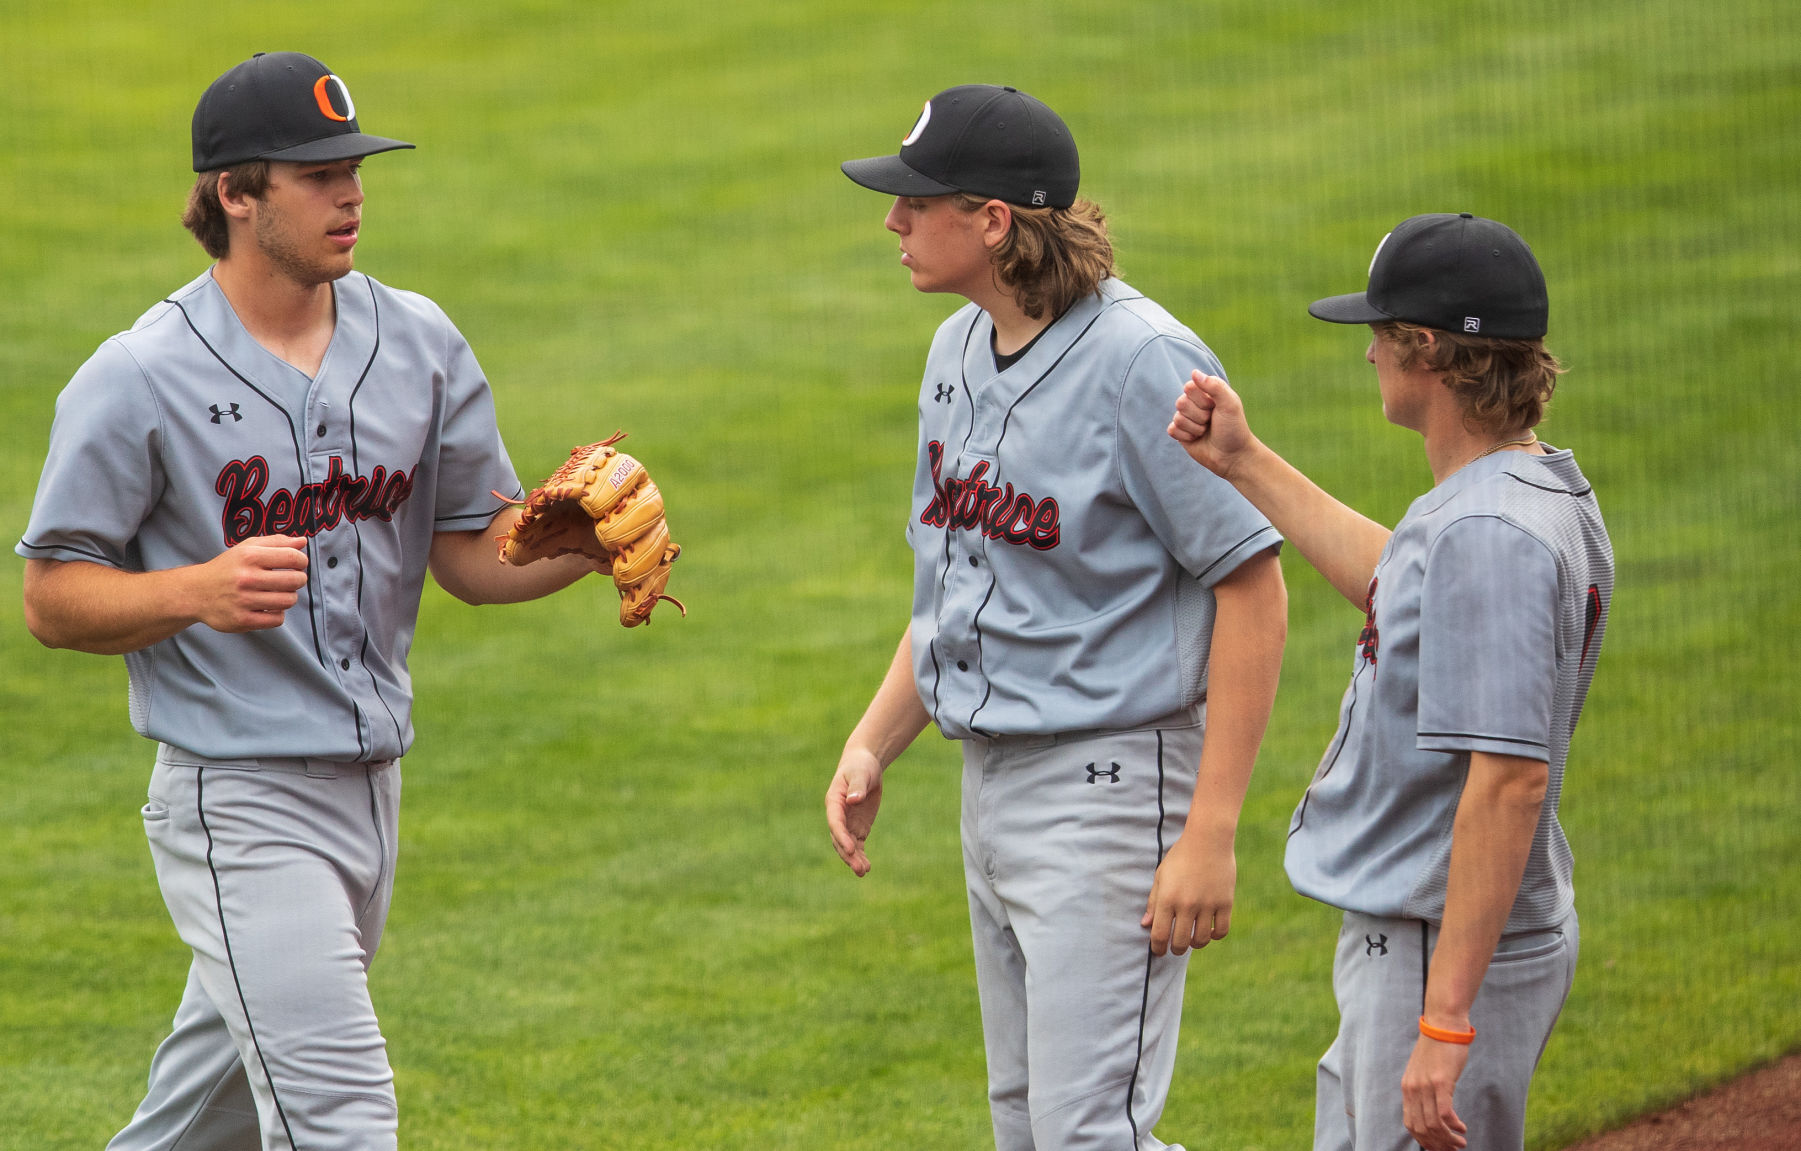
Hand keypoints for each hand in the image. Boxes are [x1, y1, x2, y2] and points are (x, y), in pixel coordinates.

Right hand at [195, 535, 308, 632]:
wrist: (196, 592)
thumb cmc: (227, 568)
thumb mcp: (247, 548)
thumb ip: (276, 542)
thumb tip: (302, 541)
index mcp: (249, 556)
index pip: (293, 558)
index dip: (302, 561)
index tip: (298, 564)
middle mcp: (246, 578)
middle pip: (295, 580)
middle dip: (298, 579)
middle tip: (290, 579)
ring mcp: (244, 601)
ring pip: (288, 601)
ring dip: (288, 597)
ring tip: (278, 593)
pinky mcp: (242, 620)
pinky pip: (277, 619)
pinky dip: (277, 614)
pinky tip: (268, 607)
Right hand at [826, 748, 884, 876]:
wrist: (865, 765)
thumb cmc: (860, 766)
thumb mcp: (861, 773)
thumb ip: (857, 787)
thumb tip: (854, 800)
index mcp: (834, 802)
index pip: (835, 822)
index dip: (841, 836)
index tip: (851, 849)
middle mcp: (838, 815)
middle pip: (839, 838)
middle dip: (848, 854)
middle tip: (859, 868)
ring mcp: (848, 823)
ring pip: (848, 845)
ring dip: (854, 859)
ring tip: (864, 871)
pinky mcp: (858, 827)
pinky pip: (858, 844)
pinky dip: (861, 855)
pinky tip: (867, 867)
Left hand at [1140, 831, 1235, 955]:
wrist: (1208, 840)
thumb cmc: (1180, 857)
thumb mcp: (1161, 876)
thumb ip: (1153, 902)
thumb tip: (1145, 925)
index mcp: (1167, 898)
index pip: (1160, 934)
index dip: (1157, 948)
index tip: (1158, 951)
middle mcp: (1187, 904)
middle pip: (1180, 942)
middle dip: (1175, 949)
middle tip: (1175, 948)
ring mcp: (1207, 905)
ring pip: (1201, 940)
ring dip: (1195, 944)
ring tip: (1192, 940)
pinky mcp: (1225, 903)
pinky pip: (1221, 931)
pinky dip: (1215, 936)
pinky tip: (1209, 932)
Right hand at [1167, 371, 1259, 480]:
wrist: (1233, 456)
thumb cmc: (1234, 428)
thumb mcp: (1230, 404)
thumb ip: (1214, 386)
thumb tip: (1194, 372)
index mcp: (1206, 393)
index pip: (1189, 387)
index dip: (1201, 400)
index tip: (1215, 407)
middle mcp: (1194, 404)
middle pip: (1181, 402)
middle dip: (1198, 416)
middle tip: (1211, 421)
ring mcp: (1186, 419)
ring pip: (1177, 418)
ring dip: (1195, 428)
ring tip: (1206, 431)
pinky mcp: (1180, 434)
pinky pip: (1172, 430)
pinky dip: (1186, 436)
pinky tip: (1196, 439)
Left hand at [1402, 1031, 1471, 1150]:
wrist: (1443, 1024)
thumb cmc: (1438, 1047)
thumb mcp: (1424, 1070)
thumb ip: (1424, 1088)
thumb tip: (1431, 1108)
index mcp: (1407, 1087)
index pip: (1410, 1123)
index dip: (1423, 1139)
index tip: (1436, 1147)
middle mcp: (1412, 1089)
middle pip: (1421, 1128)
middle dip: (1437, 1144)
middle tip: (1452, 1149)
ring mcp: (1425, 1086)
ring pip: (1433, 1125)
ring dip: (1448, 1139)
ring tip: (1460, 1143)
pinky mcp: (1440, 1082)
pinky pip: (1444, 1114)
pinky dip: (1453, 1126)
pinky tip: (1461, 1128)